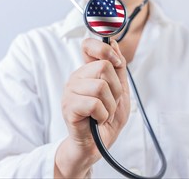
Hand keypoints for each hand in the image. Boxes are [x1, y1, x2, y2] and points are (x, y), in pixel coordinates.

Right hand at [54, 38, 129, 177]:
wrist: (97, 145)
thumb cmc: (107, 118)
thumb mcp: (120, 91)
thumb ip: (118, 69)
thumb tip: (115, 44)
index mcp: (87, 72)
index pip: (88, 45)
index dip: (104, 49)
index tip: (116, 63)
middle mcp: (76, 78)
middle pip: (104, 67)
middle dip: (116, 89)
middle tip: (110, 103)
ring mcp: (70, 92)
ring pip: (100, 86)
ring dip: (110, 105)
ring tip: (104, 113)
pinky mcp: (68, 107)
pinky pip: (94, 103)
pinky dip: (103, 115)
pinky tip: (97, 120)